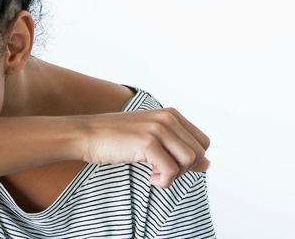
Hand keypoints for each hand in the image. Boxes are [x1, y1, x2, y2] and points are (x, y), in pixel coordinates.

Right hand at [79, 107, 209, 187]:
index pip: (202, 142)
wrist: (86, 134)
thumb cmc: (115, 138)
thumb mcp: (151, 138)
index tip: (170, 164)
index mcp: (171, 114)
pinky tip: (149, 178)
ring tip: (156, 175)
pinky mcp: (147, 143)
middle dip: (184, 168)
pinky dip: (163, 181)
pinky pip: (171, 170)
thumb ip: (179, 147)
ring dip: (175, 175)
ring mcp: (158, 129)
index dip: (191, 159)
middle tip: (162, 171)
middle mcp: (167, 118)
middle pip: (199, 152)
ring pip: (189, 160)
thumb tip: (207, 165)